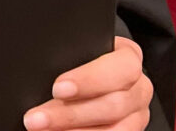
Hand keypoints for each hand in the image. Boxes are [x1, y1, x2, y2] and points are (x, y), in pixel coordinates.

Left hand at [22, 36, 152, 129]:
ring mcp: (137, 116)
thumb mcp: (77, 52)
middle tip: (37, 118)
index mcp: (129, 59)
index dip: (89, 80)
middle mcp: (139, 89)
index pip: (121, 67)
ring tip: (43, 130)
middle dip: (70, 113)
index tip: (57, 88)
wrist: (89, 79)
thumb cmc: (78, 61)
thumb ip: (68, 58)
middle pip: (113, 105)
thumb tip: (39, 69)